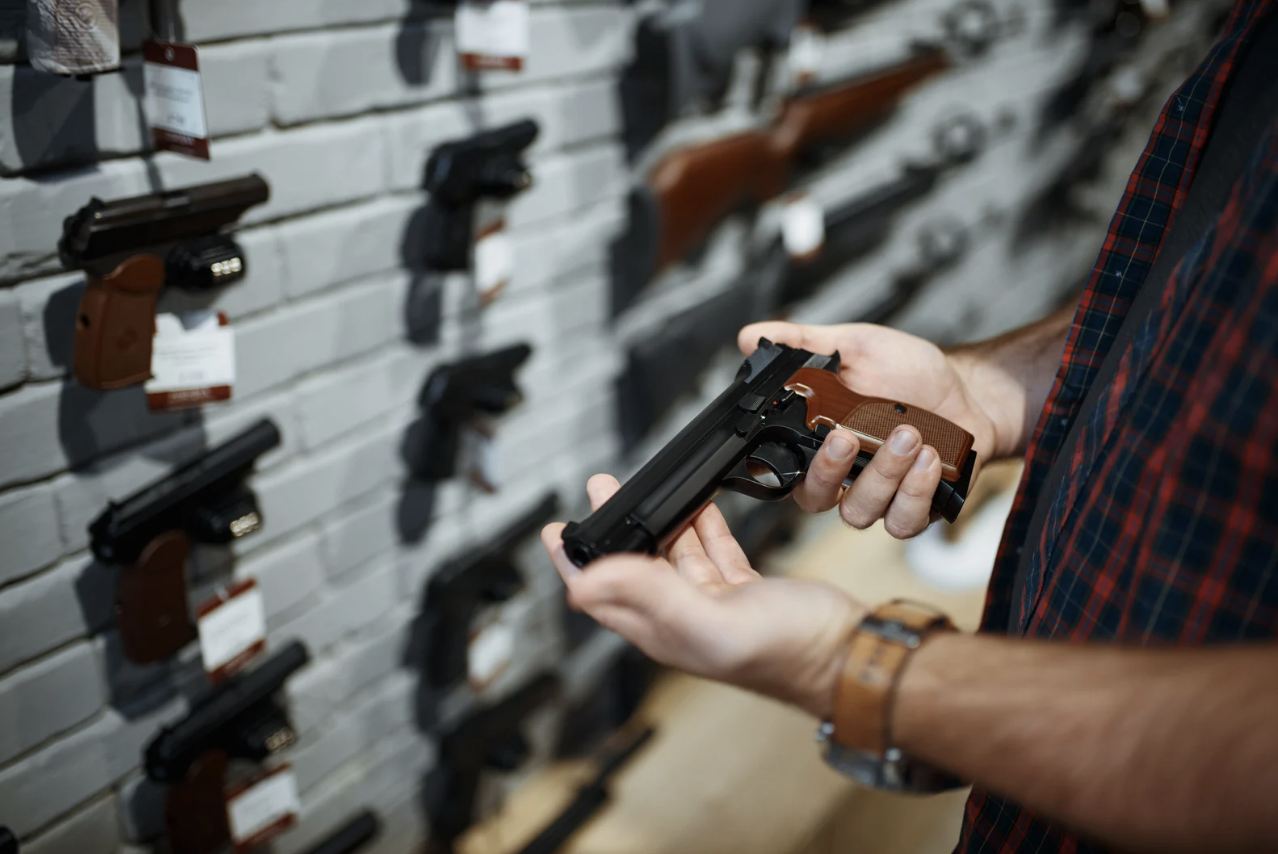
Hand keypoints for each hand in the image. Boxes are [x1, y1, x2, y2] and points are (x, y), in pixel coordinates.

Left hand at [543, 474, 864, 718]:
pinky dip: (700, 525)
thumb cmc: (790, 653)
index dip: (575, 564)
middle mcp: (682, 618)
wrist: (850, 653)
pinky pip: (711, 551)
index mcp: (663, 630)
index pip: (602, 595)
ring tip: (635, 489)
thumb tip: (588, 581)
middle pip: (632, 567)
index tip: (557, 531)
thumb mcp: (711, 620)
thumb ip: (651, 596)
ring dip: (654, 520)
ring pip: (671, 554)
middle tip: (598, 492)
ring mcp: (714, 604)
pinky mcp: (743, 589)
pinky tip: (697, 506)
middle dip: (612, 529)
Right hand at [738, 321, 1002, 538]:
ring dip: (882, 475)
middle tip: (848, 437)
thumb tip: (751, 336)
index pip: (783, 466)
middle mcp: (843, 477)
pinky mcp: (915, 510)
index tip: (802, 431)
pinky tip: (930, 459)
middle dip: (829, 470)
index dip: (782, 462)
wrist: (969, 389)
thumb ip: (803, 343)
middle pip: (814, 498)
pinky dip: (915, 492)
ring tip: (907, 434)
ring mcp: (878, 497)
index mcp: (818, 442)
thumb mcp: (854, 345)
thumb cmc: (909, 372)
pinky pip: (903, 521)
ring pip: (859, 511)